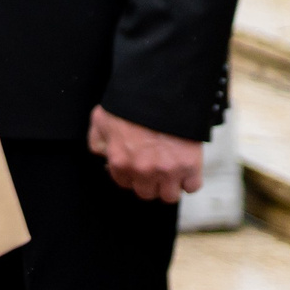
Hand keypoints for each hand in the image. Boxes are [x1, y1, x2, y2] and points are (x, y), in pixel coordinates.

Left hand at [87, 104, 204, 202]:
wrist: (160, 93)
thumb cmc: (130, 105)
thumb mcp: (101, 121)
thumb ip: (97, 142)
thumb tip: (102, 156)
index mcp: (120, 162)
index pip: (124, 183)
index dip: (132, 175)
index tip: (138, 168)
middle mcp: (142, 171)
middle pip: (146, 193)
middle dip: (150, 182)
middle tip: (154, 169)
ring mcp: (167, 171)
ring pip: (169, 196)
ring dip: (170, 186)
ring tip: (171, 172)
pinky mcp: (189, 166)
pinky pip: (192, 187)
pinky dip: (190, 180)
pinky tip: (186, 169)